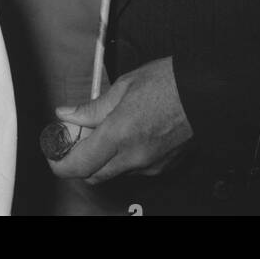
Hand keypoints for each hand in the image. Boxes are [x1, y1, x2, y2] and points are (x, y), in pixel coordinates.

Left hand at [46, 57, 192, 183]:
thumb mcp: (123, 86)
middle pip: (93, 174)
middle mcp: (134, 156)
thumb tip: (67, 115)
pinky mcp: (163, 167)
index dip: (59, 162)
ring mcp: (150, 165)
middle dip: (78, 160)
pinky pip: (133, 168)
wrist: (207, 93)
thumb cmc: (169, 83)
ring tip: (103, 128)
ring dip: (101, 157)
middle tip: (75, 137)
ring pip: (113, 172)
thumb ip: (92, 107)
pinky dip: (122, 156)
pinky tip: (126, 133)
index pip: (79, 164)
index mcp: (120, 134)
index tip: (53, 151)